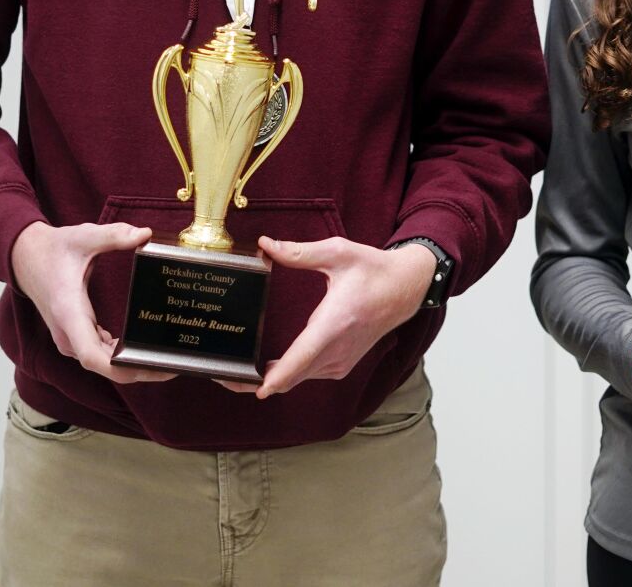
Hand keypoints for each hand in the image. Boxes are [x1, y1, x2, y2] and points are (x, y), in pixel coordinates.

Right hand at [10, 221, 175, 384]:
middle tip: (174, 365)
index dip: (121, 369)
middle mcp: (69, 334)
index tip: (149, 366)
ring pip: (102, 365)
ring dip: (131, 367)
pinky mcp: (76, 337)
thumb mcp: (84, 236)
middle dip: (138, 370)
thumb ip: (115, 235)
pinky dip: (120, 359)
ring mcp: (71, 339)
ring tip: (166, 360)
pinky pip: (100, 356)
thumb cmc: (54, 249)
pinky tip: (142, 351)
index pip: (93, 357)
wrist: (25, 257)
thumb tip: (146, 234)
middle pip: (104, 367)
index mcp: (70, 313)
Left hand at [238, 237, 433, 398]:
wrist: (405, 289)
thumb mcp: (337, 253)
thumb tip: (264, 245)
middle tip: (226, 374)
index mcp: (335, 323)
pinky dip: (289, 374)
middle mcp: (337, 349)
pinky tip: (271, 365)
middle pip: (291, 377)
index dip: (275, 377)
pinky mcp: (341, 365)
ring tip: (242, 369)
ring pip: (298, 379)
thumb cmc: (373, 270)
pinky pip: (308, 375)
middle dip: (258, 380)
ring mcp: (341, 361)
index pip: (301, 358)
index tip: (254, 388)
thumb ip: (298, 253)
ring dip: (272, 378)